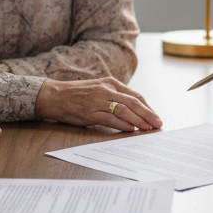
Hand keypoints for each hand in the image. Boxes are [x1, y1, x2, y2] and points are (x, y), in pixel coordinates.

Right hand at [35, 77, 162, 131]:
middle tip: (158, 123)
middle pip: (133, 102)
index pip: (135, 95)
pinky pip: (110, 119)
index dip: (147, 107)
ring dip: (138, 120)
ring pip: (124, 110)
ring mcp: (98, 101)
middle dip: (148, 114)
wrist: (54, 96)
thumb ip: (114, 96)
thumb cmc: (76, 94)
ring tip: (148, 128)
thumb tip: (132, 110)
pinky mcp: (90, 112)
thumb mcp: (98, 89)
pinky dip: (122, 124)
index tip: (155, 116)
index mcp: (110, 83)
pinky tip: (131, 129)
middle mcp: (106, 90)